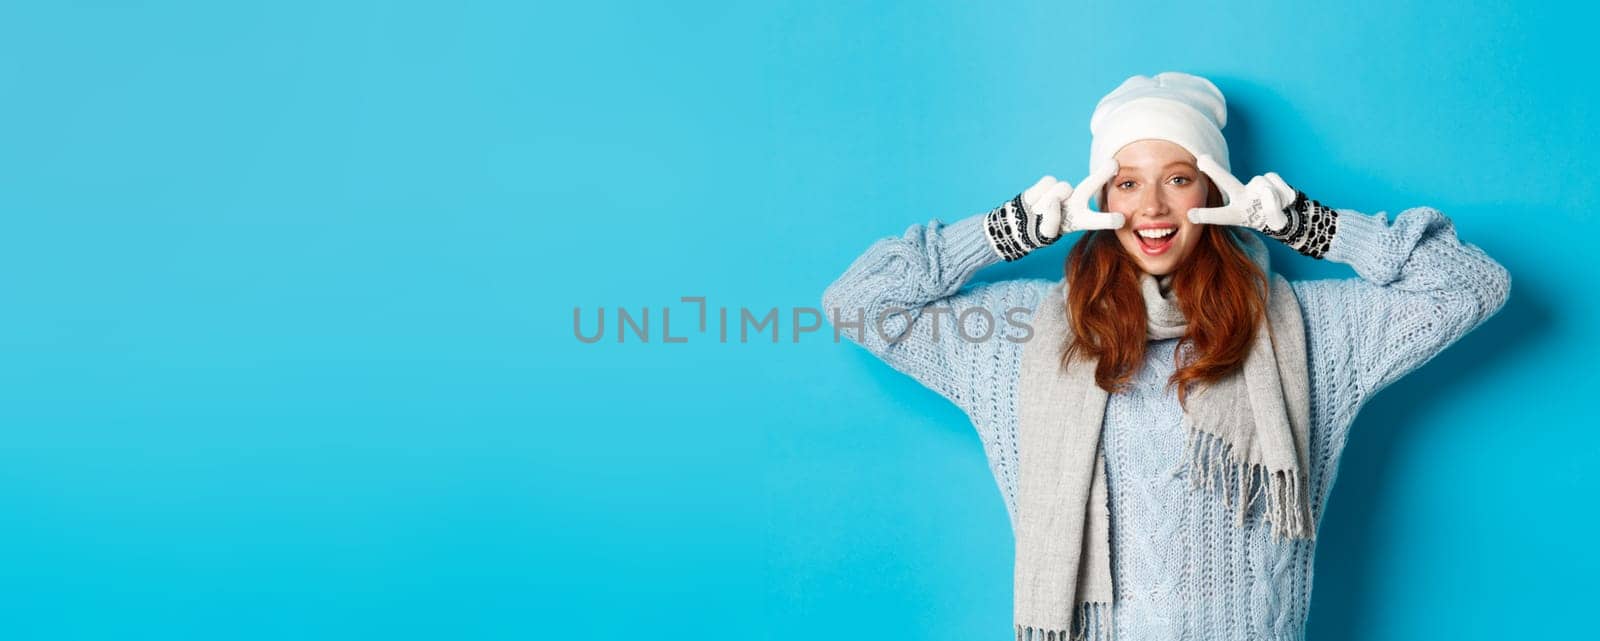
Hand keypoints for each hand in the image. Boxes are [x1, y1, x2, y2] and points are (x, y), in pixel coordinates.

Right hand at [983, 169, 1126, 261]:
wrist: (1021, 221)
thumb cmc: (1039, 229)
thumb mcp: (1047, 233)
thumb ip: (1051, 219)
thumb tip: (1052, 199)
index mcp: (1080, 219)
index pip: (1096, 220)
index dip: (1108, 220)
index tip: (1121, 220)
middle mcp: (1075, 203)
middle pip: (1089, 187)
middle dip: (1101, 175)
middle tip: (1113, 164)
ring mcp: (1063, 192)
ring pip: (1059, 190)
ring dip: (1047, 202)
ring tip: (1039, 211)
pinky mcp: (1048, 183)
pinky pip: (1046, 185)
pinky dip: (1038, 195)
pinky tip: (1035, 202)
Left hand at [1186, 154, 1338, 258]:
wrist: (1287, 216)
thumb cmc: (1270, 221)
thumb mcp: (1272, 225)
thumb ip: (1272, 213)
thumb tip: (1276, 206)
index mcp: (1235, 211)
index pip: (1220, 214)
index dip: (1207, 215)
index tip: (1190, 214)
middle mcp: (1242, 195)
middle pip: (1227, 181)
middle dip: (1215, 170)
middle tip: (1202, 159)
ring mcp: (1256, 186)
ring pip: (1267, 191)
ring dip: (1276, 204)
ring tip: (1277, 213)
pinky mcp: (1271, 178)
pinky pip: (1280, 188)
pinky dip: (1286, 197)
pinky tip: (1285, 201)